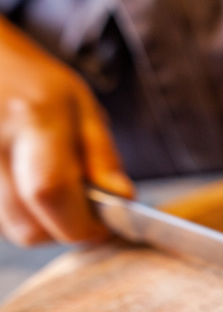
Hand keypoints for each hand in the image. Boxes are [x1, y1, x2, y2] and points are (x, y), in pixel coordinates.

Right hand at [0, 17, 132, 245]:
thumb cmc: (33, 82)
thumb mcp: (81, 108)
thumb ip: (102, 156)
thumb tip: (123, 198)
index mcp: (33, 120)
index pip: (51, 192)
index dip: (81, 223)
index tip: (103, 226)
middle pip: (27, 227)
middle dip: (62, 228)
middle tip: (79, 207)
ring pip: (11, 229)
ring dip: (38, 223)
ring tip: (48, 187)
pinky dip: (17, 214)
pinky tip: (25, 184)